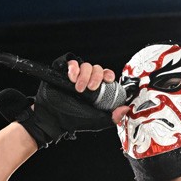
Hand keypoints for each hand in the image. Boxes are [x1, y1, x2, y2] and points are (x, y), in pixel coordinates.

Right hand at [0, 54, 114, 147]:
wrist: (53, 118)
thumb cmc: (73, 120)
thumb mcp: (97, 121)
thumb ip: (112, 117)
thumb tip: (126, 109)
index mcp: (96, 90)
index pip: (106, 76)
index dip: (108, 75)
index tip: (109, 80)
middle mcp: (87, 80)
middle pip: (97, 68)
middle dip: (95, 77)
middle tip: (89, 89)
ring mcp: (75, 75)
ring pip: (85, 64)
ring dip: (83, 75)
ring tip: (77, 87)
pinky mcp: (63, 70)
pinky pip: (71, 60)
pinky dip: (73, 67)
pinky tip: (71, 77)